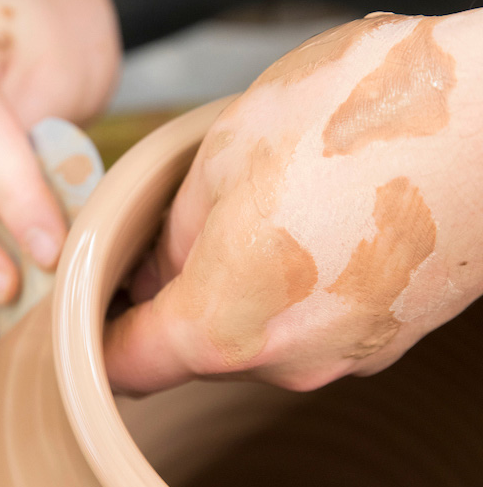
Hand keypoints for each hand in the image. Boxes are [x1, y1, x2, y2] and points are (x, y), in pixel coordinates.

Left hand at [106, 9, 482, 393]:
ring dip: (250, 282)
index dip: (94, 335)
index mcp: (223, 326)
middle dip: (181, 292)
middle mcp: (286, 364)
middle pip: (197, 348)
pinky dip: (305, 283)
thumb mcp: (226, 151)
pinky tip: (329, 213)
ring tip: (280, 198)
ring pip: (262, 333)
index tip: (91, 299)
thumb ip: (173, 229)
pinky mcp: (394, 339)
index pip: (126, 368)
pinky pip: (318, 322)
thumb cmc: (361, 118)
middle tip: (195, 213)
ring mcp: (349, 358)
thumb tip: (155, 268)